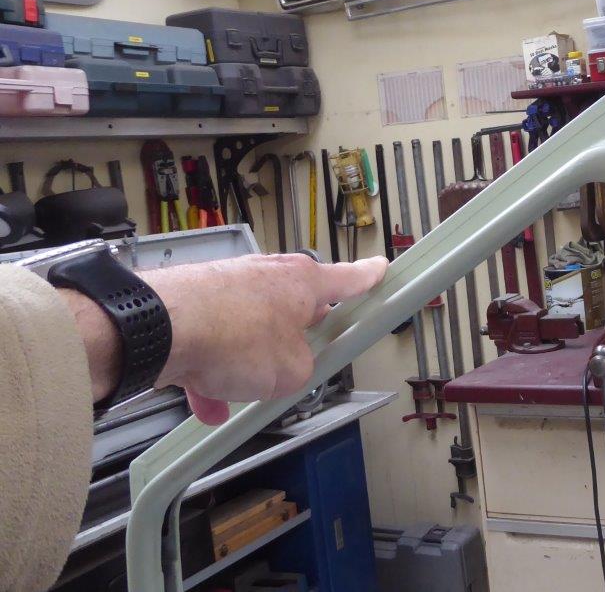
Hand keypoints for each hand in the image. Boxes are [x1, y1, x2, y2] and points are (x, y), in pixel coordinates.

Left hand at [142, 254, 387, 424]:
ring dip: (247, 365)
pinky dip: (211, 373)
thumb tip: (291, 370)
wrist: (158, 328)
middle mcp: (265, 276)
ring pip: (249, 332)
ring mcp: (226, 286)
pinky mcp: (192, 303)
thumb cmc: (228, 334)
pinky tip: (207, 401)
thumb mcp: (292, 372)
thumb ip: (303, 370)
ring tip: (240, 394)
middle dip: (295, 341)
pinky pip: (212, 343)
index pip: (348, 278)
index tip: (379, 270)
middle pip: (294, 309)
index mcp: (302, 282)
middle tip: (300, 363)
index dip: (368, 277)